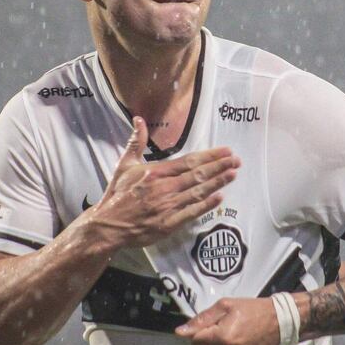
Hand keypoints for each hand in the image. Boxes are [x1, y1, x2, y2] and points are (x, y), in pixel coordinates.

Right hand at [90, 116, 239, 247]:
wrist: (108, 225)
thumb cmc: (117, 194)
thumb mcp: (125, 164)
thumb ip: (136, 142)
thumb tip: (139, 119)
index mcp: (156, 172)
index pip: (189, 161)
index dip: (209, 156)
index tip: (225, 151)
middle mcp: (165, 188)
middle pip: (198, 175)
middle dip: (219, 167)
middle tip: (236, 161)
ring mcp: (168, 207)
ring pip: (198, 192)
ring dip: (217, 183)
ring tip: (233, 174)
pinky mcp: (168, 224)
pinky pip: (192, 213)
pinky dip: (206, 205)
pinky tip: (219, 198)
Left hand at [175, 297, 279, 344]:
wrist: (279, 322)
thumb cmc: (253, 310)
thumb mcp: (226, 305)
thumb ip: (203, 318)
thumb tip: (181, 331)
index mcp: (223, 336)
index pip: (195, 340)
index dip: (199, 330)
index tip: (208, 323)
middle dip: (211, 335)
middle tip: (227, 323)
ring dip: (220, 344)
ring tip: (236, 331)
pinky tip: (240, 342)